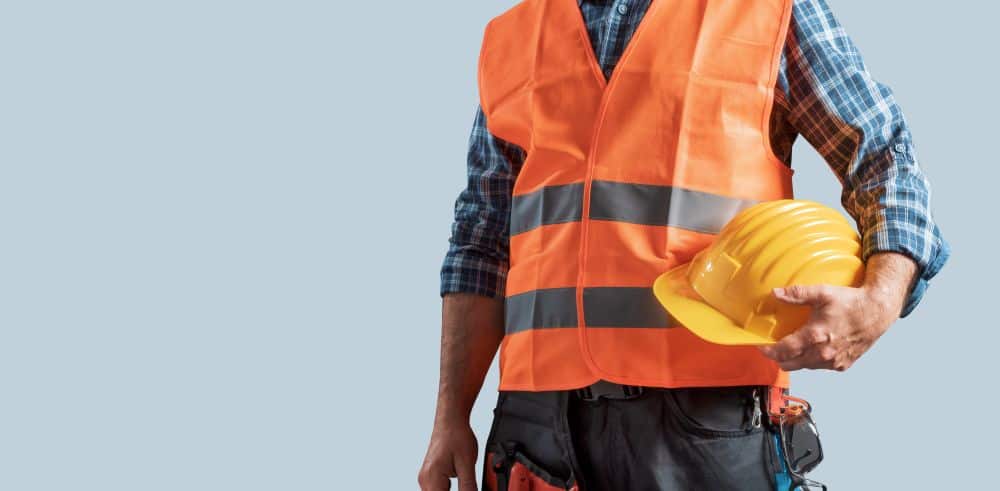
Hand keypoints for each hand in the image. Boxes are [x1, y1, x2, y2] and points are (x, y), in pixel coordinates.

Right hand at [418, 418, 478, 490]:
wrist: (451, 420)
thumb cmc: (457, 436)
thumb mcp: (467, 465)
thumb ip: (468, 487)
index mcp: (431, 478)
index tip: (467, 490)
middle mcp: (425, 480)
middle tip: (468, 486)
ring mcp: (426, 477)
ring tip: (464, 479)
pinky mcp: (431, 475)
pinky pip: (438, 490)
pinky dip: (448, 490)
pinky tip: (461, 482)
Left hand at [758, 284, 900, 371]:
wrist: (877, 312)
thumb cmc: (850, 302)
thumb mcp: (822, 293)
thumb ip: (797, 294)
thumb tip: (776, 293)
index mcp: (815, 336)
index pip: (784, 351)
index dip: (769, 351)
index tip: (761, 347)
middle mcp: (823, 353)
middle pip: (790, 364)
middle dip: (779, 357)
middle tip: (774, 347)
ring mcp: (834, 362)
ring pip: (805, 366)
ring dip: (796, 359)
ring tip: (794, 345)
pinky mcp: (842, 366)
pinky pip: (820, 367)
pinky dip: (813, 360)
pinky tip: (814, 347)